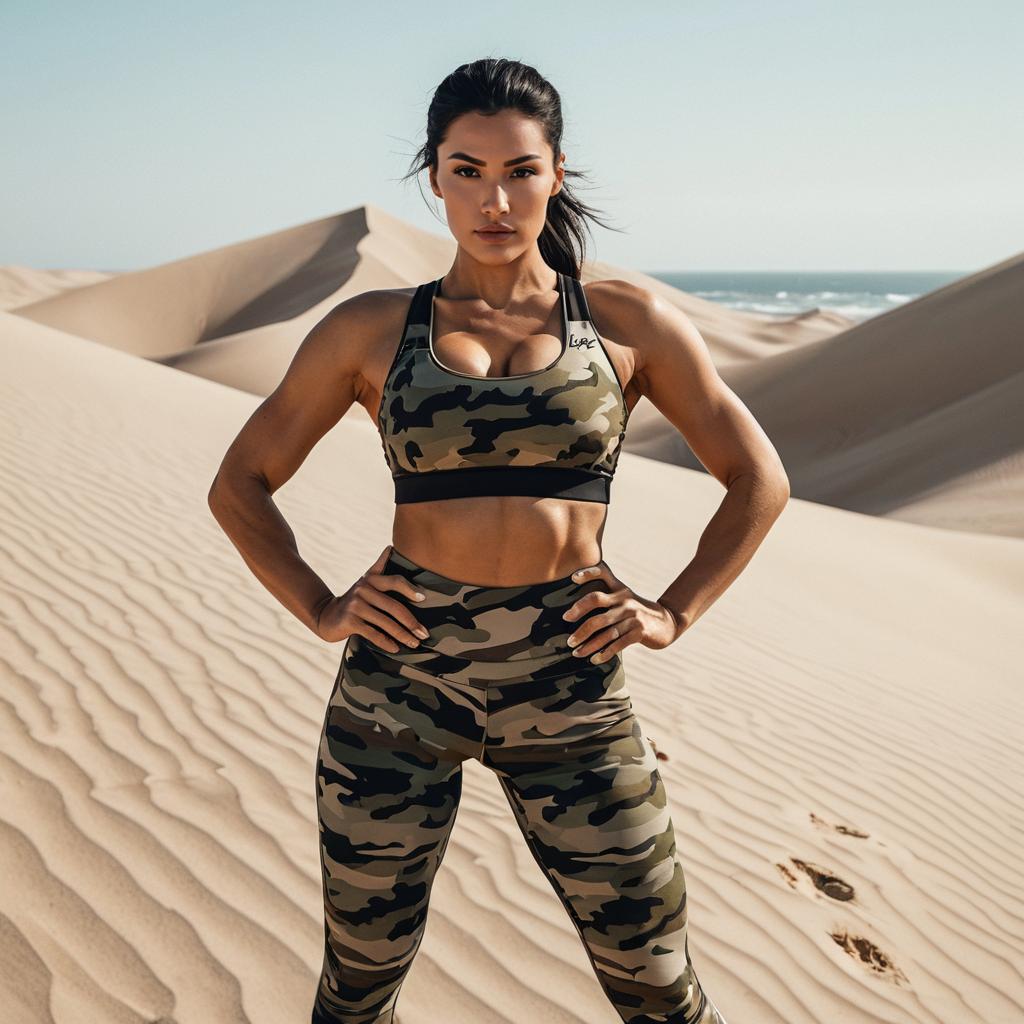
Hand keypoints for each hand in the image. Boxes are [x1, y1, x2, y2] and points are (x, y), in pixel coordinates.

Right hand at [315, 545, 431, 650]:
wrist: (327, 615)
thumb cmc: (354, 599)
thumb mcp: (365, 581)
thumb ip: (379, 566)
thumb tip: (390, 547)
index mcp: (371, 579)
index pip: (394, 581)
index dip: (409, 588)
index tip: (423, 598)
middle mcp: (363, 589)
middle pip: (393, 606)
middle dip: (411, 622)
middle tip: (424, 633)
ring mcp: (356, 605)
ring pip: (385, 622)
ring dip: (402, 635)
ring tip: (414, 643)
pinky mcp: (350, 621)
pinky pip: (373, 633)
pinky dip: (386, 642)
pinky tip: (395, 648)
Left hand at [561, 561, 683, 663]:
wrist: (667, 623)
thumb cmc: (638, 612)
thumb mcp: (626, 600)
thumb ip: (607, 600)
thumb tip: (576, 612)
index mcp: (620, 589)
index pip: (603, 573)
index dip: (588, 573)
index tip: (572, 579)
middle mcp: (625, 599)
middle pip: (596, 600)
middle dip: (577, 614)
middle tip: (567, 629)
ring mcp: (632, 615)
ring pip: (604, 629)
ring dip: (587, 643)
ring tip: (575, 652)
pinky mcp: (639, 632)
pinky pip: (617, 643)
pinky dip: (603, 653)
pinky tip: (594, 659)